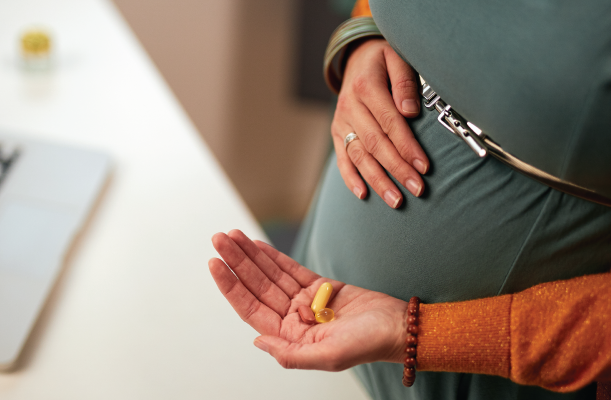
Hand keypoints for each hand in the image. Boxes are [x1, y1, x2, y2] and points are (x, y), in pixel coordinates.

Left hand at [208, 230, 407, 370]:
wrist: (400, 327)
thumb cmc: (369, 345)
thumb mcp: (328, 356)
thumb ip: (291, 354)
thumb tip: (258, 342)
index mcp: (290, 337)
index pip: (251, 308)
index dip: (232, 286)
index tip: (215, 264)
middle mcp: (293, 320)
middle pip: (257, 286)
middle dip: (237, 262)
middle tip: (219, 239)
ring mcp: (305, 302)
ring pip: (270, 274)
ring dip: (250, 255)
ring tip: (231, 235)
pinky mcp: (320, 287)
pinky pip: (289, 268)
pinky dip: (272, 256)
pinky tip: (256, 244)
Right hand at [332, 38, 428, 207]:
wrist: (356, 57)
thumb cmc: (384, 60)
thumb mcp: (397, 57)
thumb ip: (405, 82)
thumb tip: (410, 111)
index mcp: (366, 86)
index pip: (390, 122)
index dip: (407, 146)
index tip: (424, 166)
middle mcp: (350, 106)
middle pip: (375, 143)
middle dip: (397, 169)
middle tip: (417, 189)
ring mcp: (341, 122)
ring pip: (359, 156)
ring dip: (377, 180)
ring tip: (396, 200)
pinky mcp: (337, 133)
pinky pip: (342, 158)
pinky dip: (351, 178)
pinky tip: (363, 194)